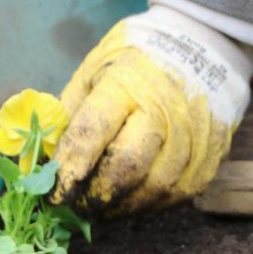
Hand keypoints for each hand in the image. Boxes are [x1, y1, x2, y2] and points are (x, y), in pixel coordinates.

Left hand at [52, 0, 252, 214]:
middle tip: (74, 206)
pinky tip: (126, 200)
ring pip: (152, 190)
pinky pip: (174, 195)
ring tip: (97, 208)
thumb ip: (69, 117)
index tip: (52, 193)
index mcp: (127, 83)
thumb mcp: (94, 72)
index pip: (92, 133)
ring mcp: (194, 136)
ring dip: (119, 207)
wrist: (204, 45)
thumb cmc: (138, 61)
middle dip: (93, 195)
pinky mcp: (209, 158)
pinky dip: (145, 204)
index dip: (69, 169)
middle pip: (126, 167)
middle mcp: (166, 110)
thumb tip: (43, 165)